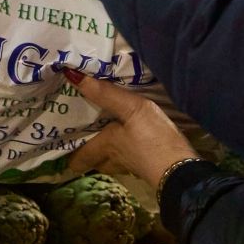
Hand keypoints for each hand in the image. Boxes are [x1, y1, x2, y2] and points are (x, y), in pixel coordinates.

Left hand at [64, 72, 199, 185]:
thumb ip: (104, 93)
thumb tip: (72, 75)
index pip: (77, 160)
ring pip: (109, 160)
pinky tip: (131, 136)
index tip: (60, 138)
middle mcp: (112, 161)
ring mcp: (130, 166)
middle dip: (86, 148)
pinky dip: (125, 149)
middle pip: (92, 160)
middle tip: (82, 128)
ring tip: (105, 129)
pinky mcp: (146, 165)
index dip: (67, 152)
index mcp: (103, 148)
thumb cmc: (154, 139)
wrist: (183, 167)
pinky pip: (127, 158)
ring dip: (105, 148)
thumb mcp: (131, 109)